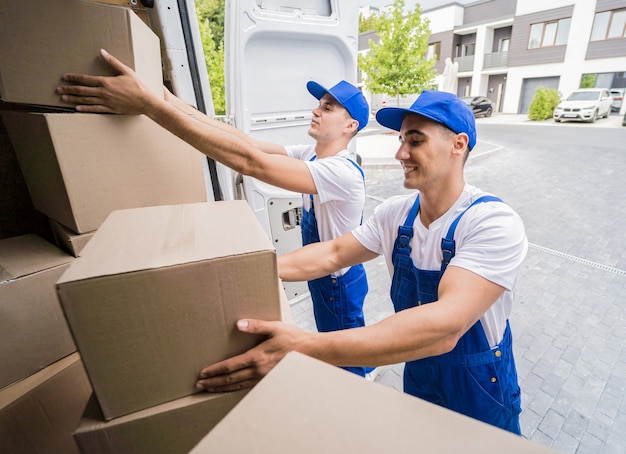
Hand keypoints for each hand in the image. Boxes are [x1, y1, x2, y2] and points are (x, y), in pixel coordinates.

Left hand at [56, 49, 152, 114]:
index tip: (64, 77)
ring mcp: (106, 102)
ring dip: (73, 99)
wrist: (146, 101)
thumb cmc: (137, 86)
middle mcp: (103, 92)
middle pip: (82, 90)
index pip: (86, 79)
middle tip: (58, 89)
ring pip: (86, 100)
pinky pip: (95, 109)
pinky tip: (77, 109)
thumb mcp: (126, 71)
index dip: (74, 78)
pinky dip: (85, 109)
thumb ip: (112, 61)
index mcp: (106, 82)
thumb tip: (102, 51)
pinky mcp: (110, 109)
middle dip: (69, 89)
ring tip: (63, 99)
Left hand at [196, 319, 310, 391]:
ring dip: (222, 388)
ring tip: (210, 389)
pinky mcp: (268, 380)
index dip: (215, 371)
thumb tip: (238, 324)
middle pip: (231, 379)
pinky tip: (231, 388)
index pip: (230, 366)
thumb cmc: (293, 338)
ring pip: (238, 385)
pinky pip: (248, 387)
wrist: (311, 352)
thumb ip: (255, 325)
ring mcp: (263, 377)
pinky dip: (236, 389)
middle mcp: (258, 370)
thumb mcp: (274, 327)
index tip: (203, 373)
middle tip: (200, 385)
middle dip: (214, 382)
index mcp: (257, 357)